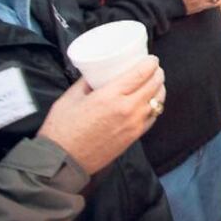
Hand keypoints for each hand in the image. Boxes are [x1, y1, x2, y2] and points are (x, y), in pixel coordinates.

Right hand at [37, 56, 165, 174]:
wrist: (62, 162)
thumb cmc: (62, 129)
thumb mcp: (70, 97)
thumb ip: (86, 82)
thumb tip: (96, 72)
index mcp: (111, 96)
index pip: (141, 74)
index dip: (151, 63)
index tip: (152, 58)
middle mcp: (127, 109)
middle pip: (154, 85)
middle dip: (158, 73)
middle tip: (154, 68)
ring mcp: (133, 125)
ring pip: (158, 102)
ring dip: (159, 89)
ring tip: (155, 83)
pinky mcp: (134, 137)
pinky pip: (153, 117)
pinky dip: (155, 107)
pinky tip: (149, 103)